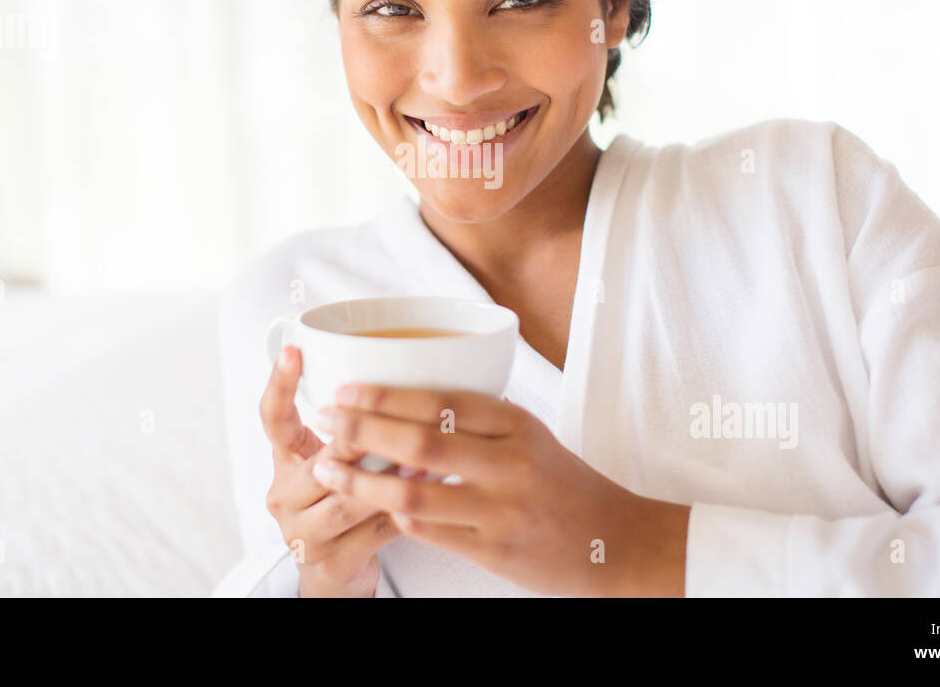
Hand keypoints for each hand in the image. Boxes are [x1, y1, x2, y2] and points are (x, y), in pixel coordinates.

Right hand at [258, 345, 403, 596]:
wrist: (334, 571)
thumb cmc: (341, 502)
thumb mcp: (334, 460)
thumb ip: (351, 427)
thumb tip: (397, 371)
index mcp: (284, 461)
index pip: (273, 418)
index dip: (280, 384)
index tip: (294, 351)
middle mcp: (285, 495)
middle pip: (322, 460)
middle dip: (362, 440)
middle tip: (398, 419)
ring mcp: (304, 533)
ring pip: (349, 499)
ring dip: (390, 477)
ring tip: (425, 458)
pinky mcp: (331, 563)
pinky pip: (373, 532)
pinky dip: (404, 511)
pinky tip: (429, 496)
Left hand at [310, 386, 689, 596]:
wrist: (612, 540)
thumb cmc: (564, 483)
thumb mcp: (529, 435)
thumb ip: (478, 420)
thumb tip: (407, 399)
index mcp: (518, 425)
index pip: (443, 401)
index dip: (387, 394)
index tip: (348, 388)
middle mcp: (511, 464)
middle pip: (422, 442)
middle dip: (364, 428)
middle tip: (327, 419)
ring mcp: (502, 511)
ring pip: (415, 493)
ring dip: (363, 480)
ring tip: (328, 468)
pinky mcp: (495, 551)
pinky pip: (430, 531)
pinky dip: (395, 516)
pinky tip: (373, 503)